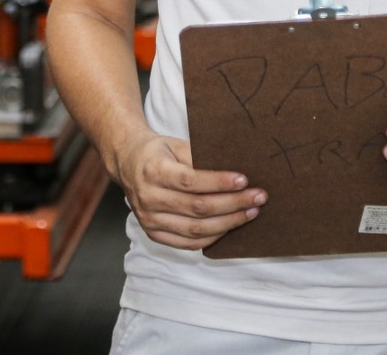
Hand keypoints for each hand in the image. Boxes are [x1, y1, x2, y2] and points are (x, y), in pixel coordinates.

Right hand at [113, 132, 267, 249]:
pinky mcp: (153, 233)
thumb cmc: (158, 152)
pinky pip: (188, 243)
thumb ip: (199, 157)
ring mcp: (149, 219)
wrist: (128, 163)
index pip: (190, 181)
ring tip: (251, 212)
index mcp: (153, 170)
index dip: (219, 182)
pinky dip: (212, 237)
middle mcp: (148, 198)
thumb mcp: (175, 144)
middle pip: (197, 207)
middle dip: (233, 204)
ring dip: (228, 223)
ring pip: (195, 229)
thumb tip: (234, 170)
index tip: (244, 180)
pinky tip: (230, 227)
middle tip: (258, 197)